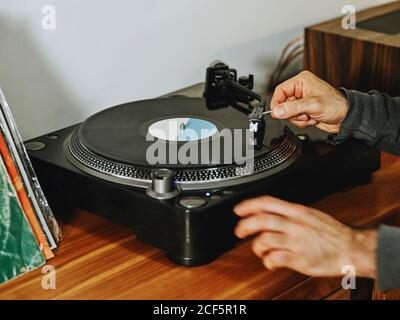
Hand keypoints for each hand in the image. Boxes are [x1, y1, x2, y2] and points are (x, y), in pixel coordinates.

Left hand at [234, 196, 376, 277]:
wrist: (351, 248)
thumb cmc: (332, 233)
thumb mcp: (310, 214)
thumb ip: (290, 213)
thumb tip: (271, 213)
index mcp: (297, 211)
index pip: (267, 202)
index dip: (248, 205)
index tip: (238, 209)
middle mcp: (294, 224)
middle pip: (261, 220)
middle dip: (245, 225)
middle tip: (239, 231)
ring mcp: (296, 241)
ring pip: (265, 240)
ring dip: (256, 246)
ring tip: (259, 250)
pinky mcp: (299, 258)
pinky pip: (275, 258)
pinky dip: (267, 261)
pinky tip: (270, 262)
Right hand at [270, 71, 348, 132]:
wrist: (346, 118)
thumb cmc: (336, 105)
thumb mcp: (312, 105)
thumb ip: (292, 108)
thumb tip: (277, 111)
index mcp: (301, 81)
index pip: (280, 91)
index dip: (277, 103)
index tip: (277, 113)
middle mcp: (300, 90)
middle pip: (283, 104)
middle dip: (293, 113)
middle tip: (304, 113)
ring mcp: (302, 101)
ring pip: (288, 113)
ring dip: (298, 118)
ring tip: (310, 115)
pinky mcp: (304, 110)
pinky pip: (295, 119)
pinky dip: (302, 122)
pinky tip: (312, 118)